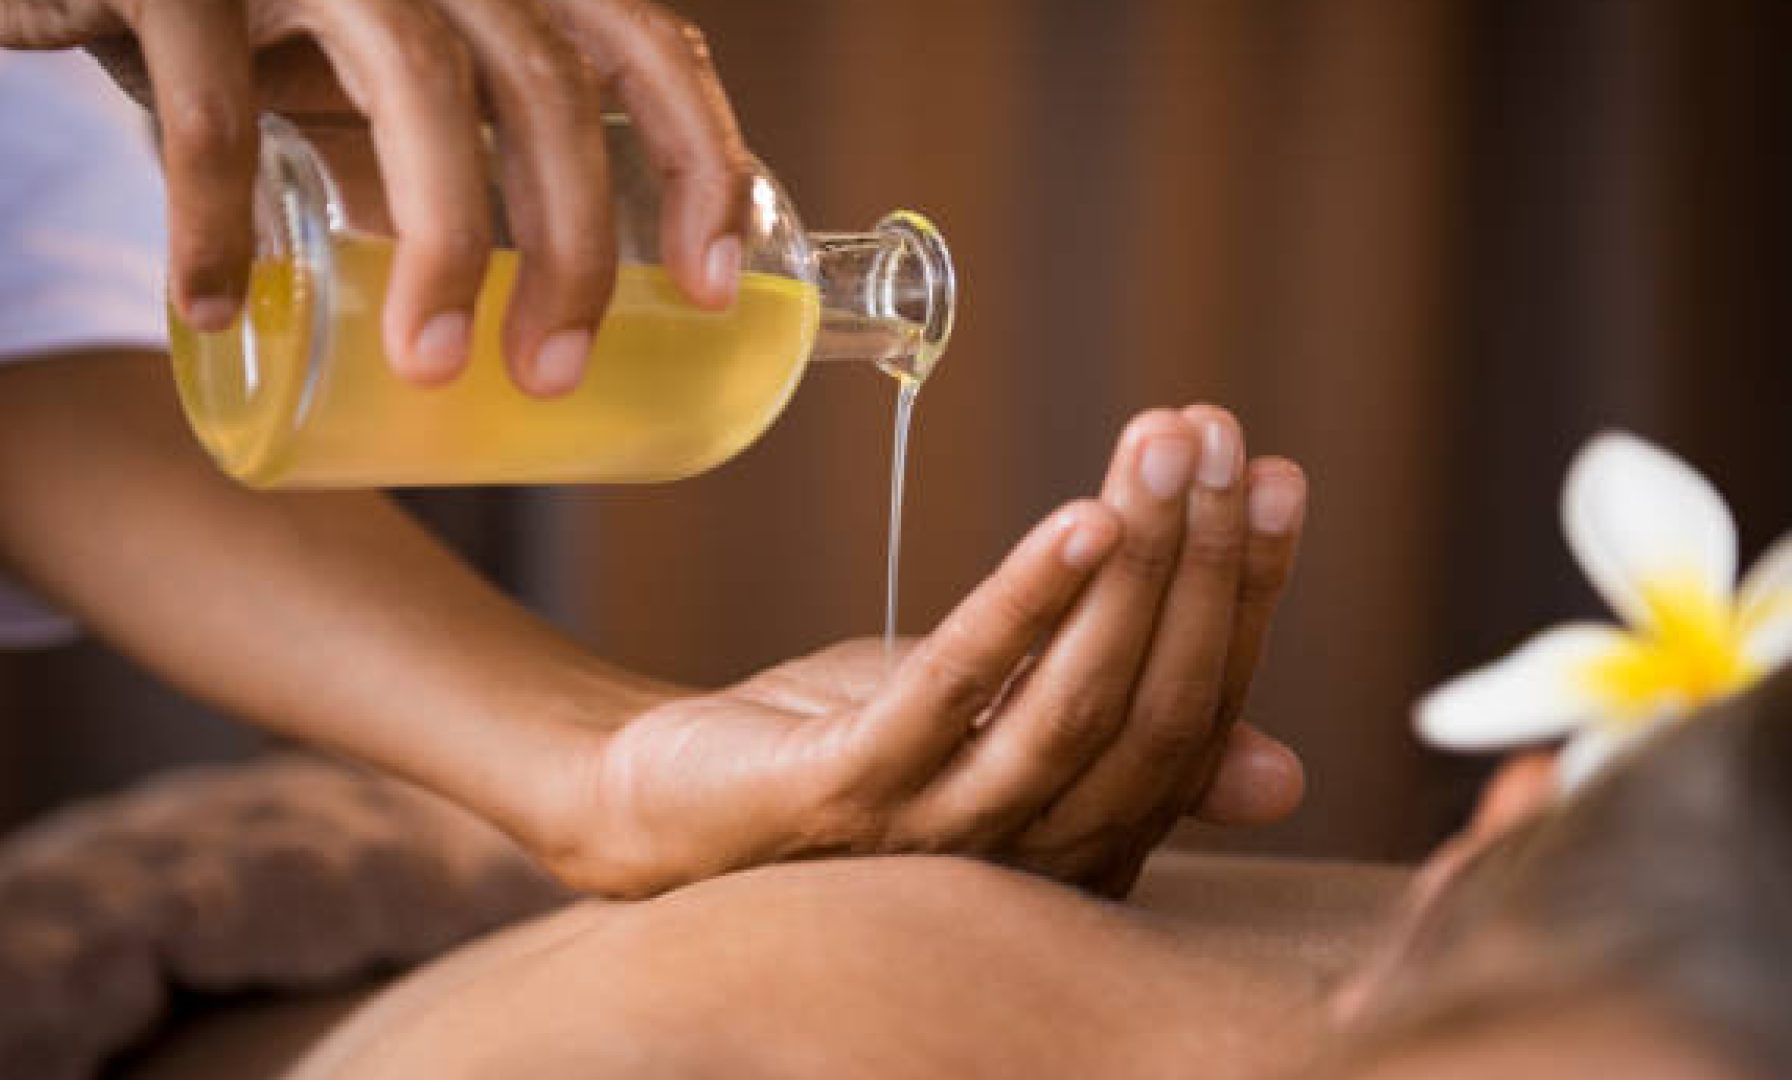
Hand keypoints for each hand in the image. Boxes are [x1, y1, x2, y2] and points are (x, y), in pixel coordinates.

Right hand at [0, 0, 749, 391]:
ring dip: (442, 245)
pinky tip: (216, 307)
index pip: (644, 46)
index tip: (712, 287)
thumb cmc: (258, 10)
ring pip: (419, 87)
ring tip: (430, 368)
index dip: (699, 161)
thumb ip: (445, 151)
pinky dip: (215, 222)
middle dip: (572, 245)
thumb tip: (509, 305)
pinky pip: (215, 110)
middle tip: (554, 373)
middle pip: (547, 87)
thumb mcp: (378, 68)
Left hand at [535, 408, 1305, 897]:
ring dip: (1136, 567)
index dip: (1245, 596)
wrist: (674, 801)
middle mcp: (1030, 857)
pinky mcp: (848, 794)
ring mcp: (938, 834)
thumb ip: (1120, 736)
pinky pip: (952, 693)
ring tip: (1163, 449)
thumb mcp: (1005, 733)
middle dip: (1203, 562)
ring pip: (1073, 704)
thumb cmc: (855, 752)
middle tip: (1218, 434)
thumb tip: (1284, 775)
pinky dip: (1024, 604)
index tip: (1275, 475)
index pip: (1199, 717)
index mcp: (1086, 842)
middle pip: (1155, 712)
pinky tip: (1078, 518)